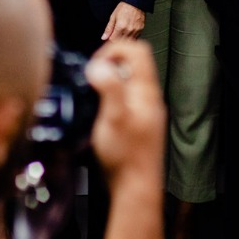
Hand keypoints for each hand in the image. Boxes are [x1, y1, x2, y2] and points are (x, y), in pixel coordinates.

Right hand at [84, 39, 166, 190]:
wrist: (135, 188)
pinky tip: (99, 113)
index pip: (137, 51)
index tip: (95, 65)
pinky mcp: (138, 124)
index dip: (113, 51)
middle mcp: (149, 99)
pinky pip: (125, 99)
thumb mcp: (113, 117)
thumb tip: (98, 65)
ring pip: (128, 82)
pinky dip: (111, 98)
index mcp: (146, 92)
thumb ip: (108, 88)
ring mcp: (145, 111)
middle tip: (90, 79)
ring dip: (108, 82)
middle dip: (108, 65)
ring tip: (92, 96)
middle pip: (132, 64)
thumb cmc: (125, 156)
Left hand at [102, 1, 146, 40]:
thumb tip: (103, 37)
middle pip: (120, 42)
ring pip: (128, 41)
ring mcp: (136, 30)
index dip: (110, 39)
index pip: (113, 40)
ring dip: (124, 39)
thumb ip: (108, 29)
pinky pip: (135, 38)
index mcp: (120, 27)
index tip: (109, 36)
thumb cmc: (124, 7)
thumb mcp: (113, 17)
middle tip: (115, 33)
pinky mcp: (140, 30)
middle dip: (116, 39)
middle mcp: (129, 30)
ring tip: (122, 31)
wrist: (135, 2)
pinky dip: (130, 37)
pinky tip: (128, 31)